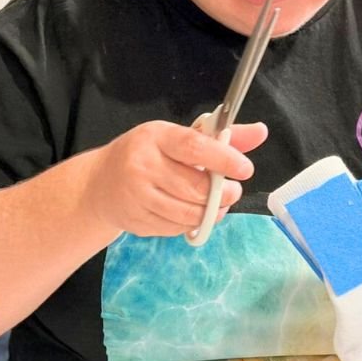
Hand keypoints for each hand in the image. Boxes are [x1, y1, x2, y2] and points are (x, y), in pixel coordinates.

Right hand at [85, 120, 267, 237]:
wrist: (100, 183)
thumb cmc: (149, 154)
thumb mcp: (179, 137)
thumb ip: (222, 138)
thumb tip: (261, 132)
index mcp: (156, 137)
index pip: (194, 147)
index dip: (224, 159)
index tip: (245, 169)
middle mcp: (142, 164)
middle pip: (194, 187)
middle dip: (222, 193)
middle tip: (232, 192)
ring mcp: (137, 195)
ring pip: (187, 212)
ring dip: (210, 212)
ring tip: (216, 205)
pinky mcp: (136, 220)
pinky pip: (175, 228)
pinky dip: (190, 224)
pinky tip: (191, 213)